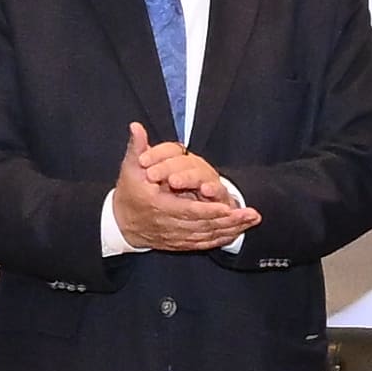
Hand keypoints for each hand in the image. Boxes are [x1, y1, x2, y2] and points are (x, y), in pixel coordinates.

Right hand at [114, 138, 256, 253]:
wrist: (121, 222)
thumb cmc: (128, 193)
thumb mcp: (130, 168)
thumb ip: (136, 148)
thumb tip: (136, 127)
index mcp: (159, 206)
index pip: (188, 211)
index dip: (209, 210)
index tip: (228, 207)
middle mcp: (169, 224)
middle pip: (203, 225)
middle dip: (229, 221)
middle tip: (251, 214)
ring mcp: (175, 236)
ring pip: (206, 236)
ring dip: (230, 230)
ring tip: (250, 221)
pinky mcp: (179, 243)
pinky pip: (203, 244)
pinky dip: (220, 239)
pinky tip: (236, 233)